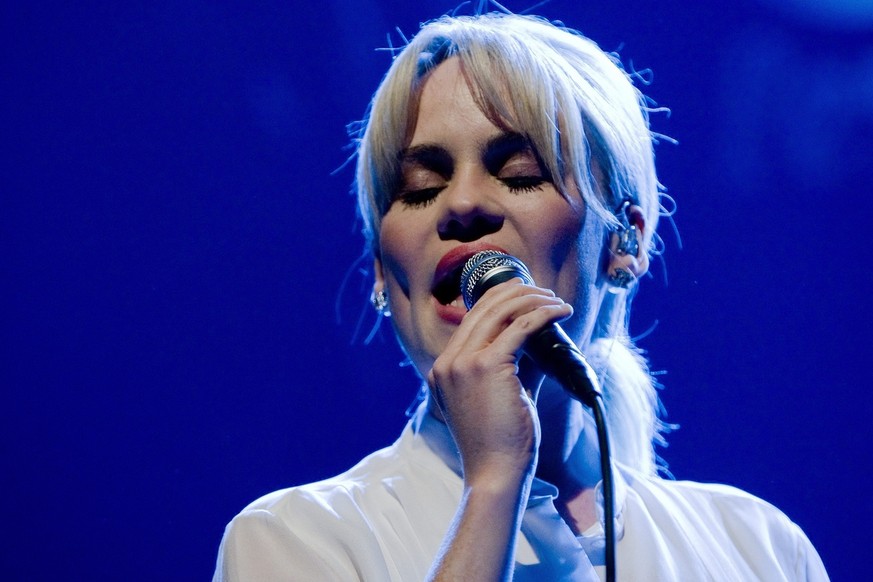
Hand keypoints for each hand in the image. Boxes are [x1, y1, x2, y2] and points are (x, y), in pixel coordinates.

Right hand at [427, 278, 573, 486]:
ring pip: (501, 311)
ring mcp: (462, 362)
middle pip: (484, 307)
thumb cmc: (500, 442)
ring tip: (556, 301)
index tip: (526, 295)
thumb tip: (537, 335)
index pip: (471, 318)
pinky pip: (520, 326)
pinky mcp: (485, 365)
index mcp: (443, 368)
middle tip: (545, 293)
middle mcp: (447, 361)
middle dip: (519, 292)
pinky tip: (560, 312)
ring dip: (533, 299)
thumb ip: (509, 364)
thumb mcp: (496, 396)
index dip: (501, 299)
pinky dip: (543, 314)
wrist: (495, 473)